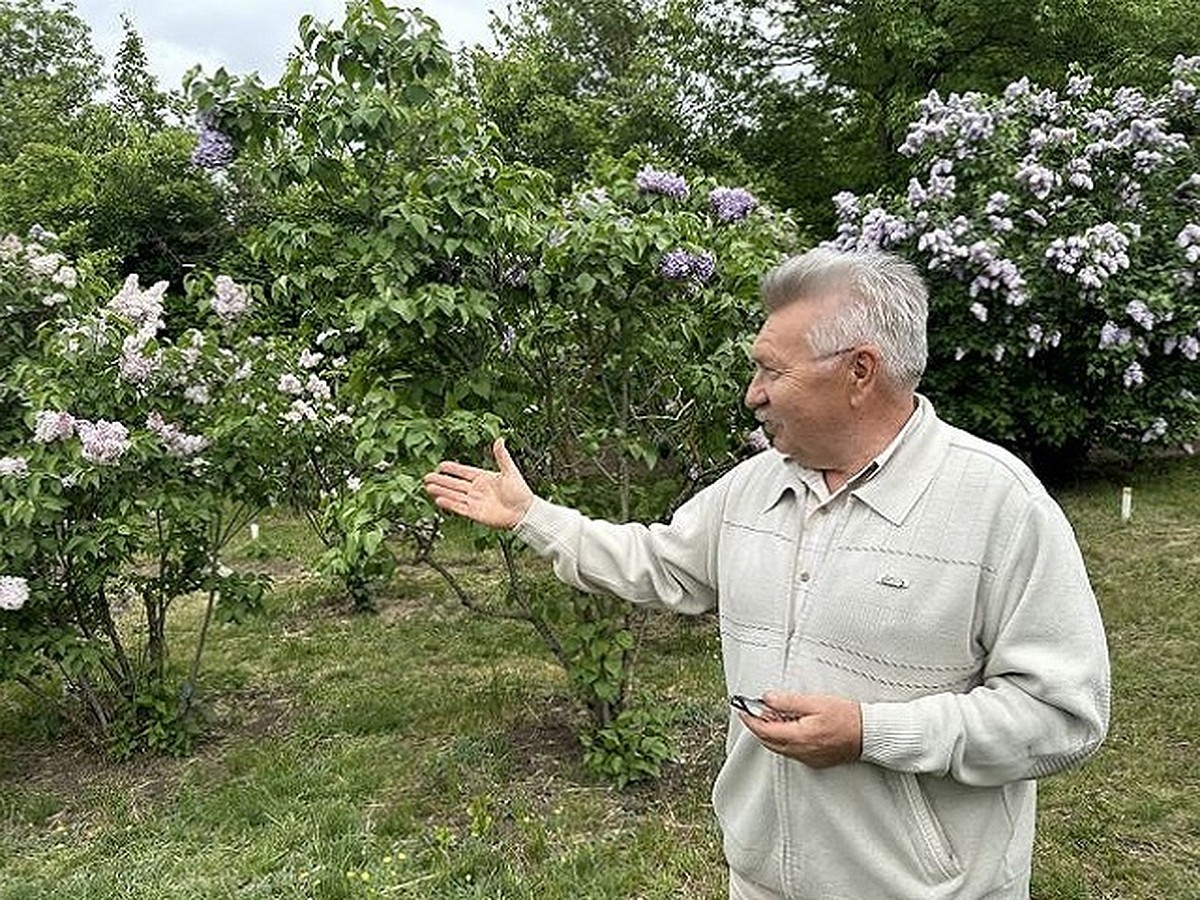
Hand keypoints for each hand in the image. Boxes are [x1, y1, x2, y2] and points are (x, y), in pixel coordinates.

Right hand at [422, 437, 534, 529]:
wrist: (525, 512)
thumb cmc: (521, 492)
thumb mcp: (511, 472)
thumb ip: (502, 457)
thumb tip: (500, 439)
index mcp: (484, 478)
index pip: (464, 472)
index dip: (452, 469)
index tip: (440, 465)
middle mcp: (477, 489)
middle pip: (454, 484)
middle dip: (440, 480)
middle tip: (427, 477)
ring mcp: (475, 501)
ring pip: (454, 495)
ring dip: (441, 491)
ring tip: (428, 487)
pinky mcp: (475, 513)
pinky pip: (459, 508)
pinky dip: (449, 504)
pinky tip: (439, 500)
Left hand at [738, 691, 862, 768]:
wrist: (869, 734)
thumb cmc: (847, 717)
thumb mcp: (815, 702)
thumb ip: (788, 702)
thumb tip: (767, 699)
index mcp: (799, 737)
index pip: (764, 731)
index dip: (750, 720)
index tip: (743, 709)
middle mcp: (801, 751)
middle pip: (768, 741)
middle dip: (759, 726)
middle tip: (757, 709)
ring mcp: (808, 758)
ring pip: (779, 747)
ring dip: (772, 732)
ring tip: (775, 714)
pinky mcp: (815, 760)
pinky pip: (792, 751)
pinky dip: (785, 739)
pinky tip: (791, 726)